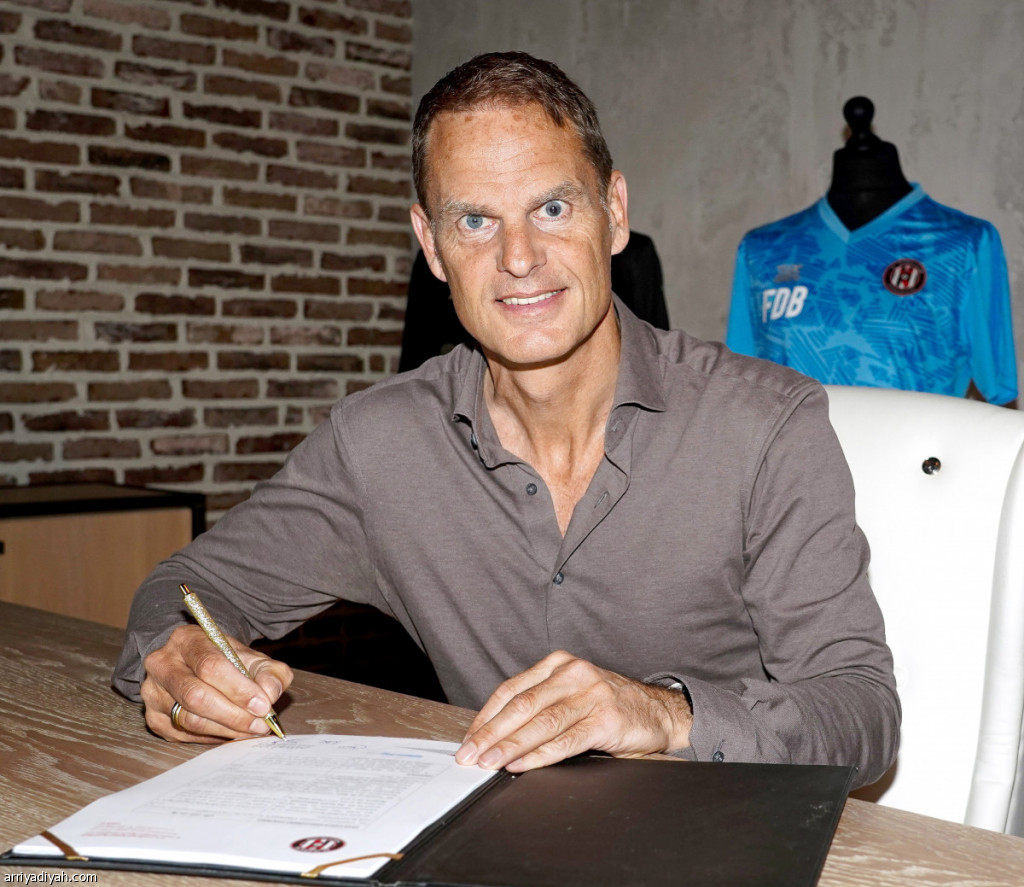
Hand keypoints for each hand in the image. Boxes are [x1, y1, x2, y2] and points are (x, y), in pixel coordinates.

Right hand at [140, 625, 292, 742]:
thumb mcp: (253, 658)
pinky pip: (183, 734)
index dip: (238, 689)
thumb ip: (270, 672)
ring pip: (189, 719)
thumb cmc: (228, 661)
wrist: (199, 665)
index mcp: (186, 639)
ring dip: (225, 729)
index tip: (263, 705)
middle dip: (233, 715)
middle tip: (260, 724)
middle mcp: (162, 664)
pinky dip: (212, 737)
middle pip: (196, 695)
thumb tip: (270, 693)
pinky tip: (231, 733)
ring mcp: (153, 692)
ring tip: (250, 730)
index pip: (210, 666)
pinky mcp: (153, 717)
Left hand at [455, 651, 691, 771]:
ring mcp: (590, 694)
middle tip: (469, 755)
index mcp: (558, 664)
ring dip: (509, 746)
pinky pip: (565, 740)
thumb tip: (495, 735)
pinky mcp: (605, 719)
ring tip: (488, 763)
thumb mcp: (571, 694)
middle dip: (490, 733)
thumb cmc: (608, 706)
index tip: (467, 740)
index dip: (486, 717)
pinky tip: (521, 765)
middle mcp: (573, 674)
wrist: (658, 711)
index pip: (511, 690)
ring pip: (540, 723)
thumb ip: (540, 705)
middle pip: (521, 705)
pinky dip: (539, 755)